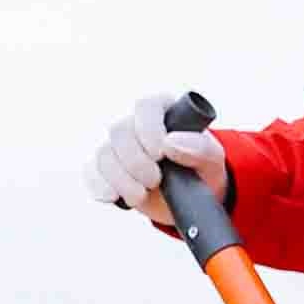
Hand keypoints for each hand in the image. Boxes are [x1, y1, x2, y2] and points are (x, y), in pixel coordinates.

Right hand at [83, 92, 229, 227]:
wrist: (192, 198)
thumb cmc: (203, 170)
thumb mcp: (212, 159)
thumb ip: (199, 148)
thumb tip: (171, 142)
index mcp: (163, 112)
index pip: (146, 106)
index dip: (148, 129)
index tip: (160, 154)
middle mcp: (137, 125)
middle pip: (119, 131)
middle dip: (135, 161)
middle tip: (155, 180)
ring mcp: (119, 148)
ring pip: (104, 155)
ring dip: (120, 179)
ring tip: (140, 195)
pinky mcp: (107, 170)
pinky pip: (92, 173)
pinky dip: (100, 187)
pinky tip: (114, 197)